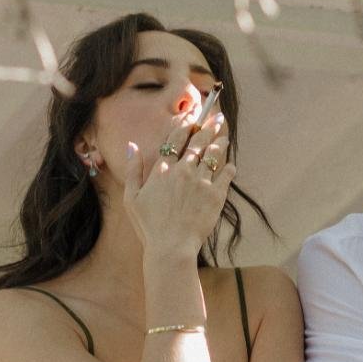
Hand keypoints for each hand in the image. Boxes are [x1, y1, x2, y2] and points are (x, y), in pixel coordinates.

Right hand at [122, 112, 232, 259]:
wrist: (171, 247)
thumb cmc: (149, 225)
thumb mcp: (132, 197)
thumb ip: (133, 169)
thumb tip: (132, 145)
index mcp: (164, 169)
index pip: (176, 139)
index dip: (185, 124)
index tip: (191, 114)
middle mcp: (184, 171)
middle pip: (198, 142)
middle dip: (208, 126)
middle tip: (217, 116)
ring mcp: (201, 182)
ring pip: (214, 155)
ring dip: (219, 143)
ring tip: (224, 135)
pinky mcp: (216, 196)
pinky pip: (226, 175)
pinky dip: (229, 168)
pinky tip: (231, 165)